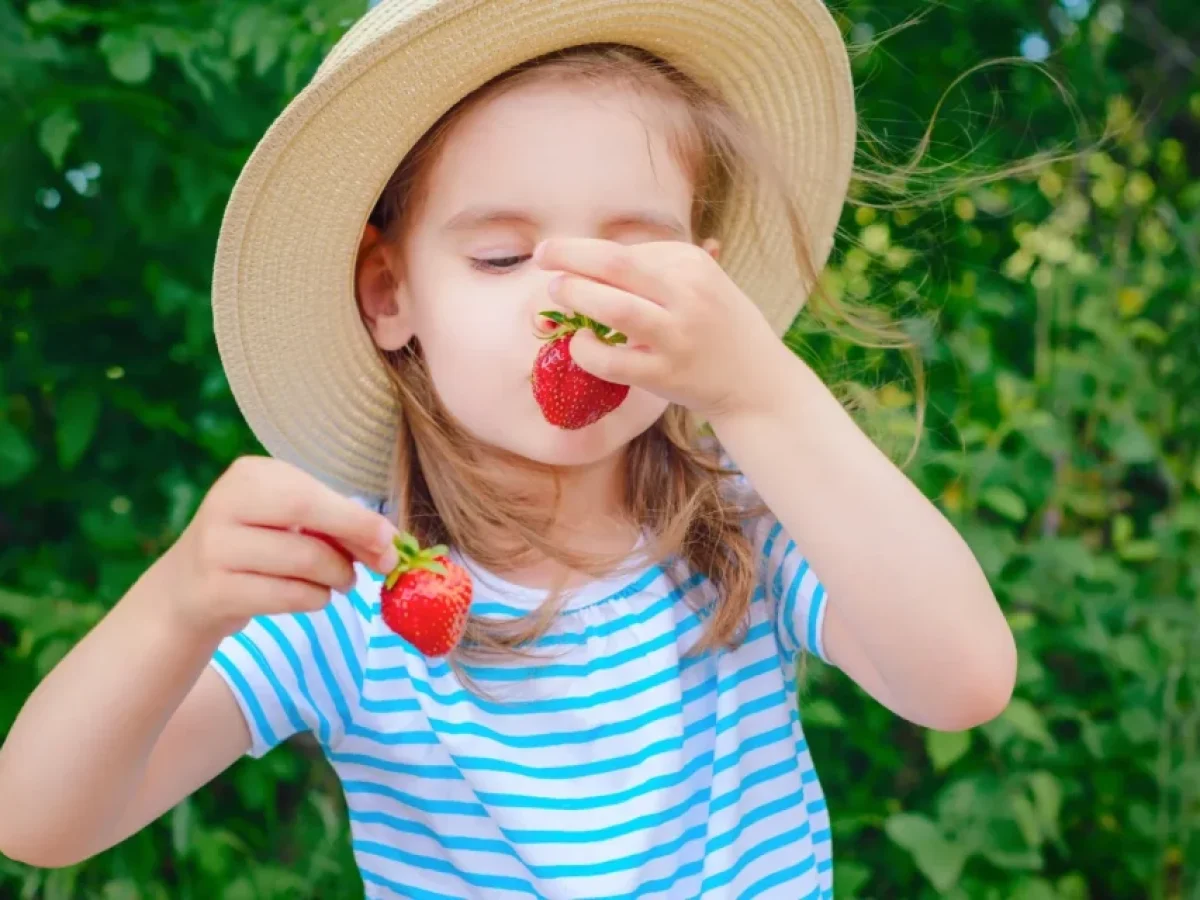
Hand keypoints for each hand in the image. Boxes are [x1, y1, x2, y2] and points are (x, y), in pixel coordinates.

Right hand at [159, 456, 398, 639]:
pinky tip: (313, 596)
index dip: (358, 518)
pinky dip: (315, 599)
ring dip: (337, 577)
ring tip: (341, 581)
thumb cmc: (257, 547)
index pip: (312, 492)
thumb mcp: (287, 521)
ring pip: (303, 562)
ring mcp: (214, 549)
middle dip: (354, 539)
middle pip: (305, 513)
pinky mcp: (213, 592)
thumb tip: (388, 544)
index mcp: (248, 476)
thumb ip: (334, 523)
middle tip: (383, 563)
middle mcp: (225, 504)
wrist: (187, 590)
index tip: (390, 540)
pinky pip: (288, 596)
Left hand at [534, 237, 788, 419]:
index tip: (563, 256)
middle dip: (569, 255)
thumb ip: (654, 270)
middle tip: (543, 256)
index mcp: (692, 264)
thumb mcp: (699, 282)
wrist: (757, 380)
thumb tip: (586, 261)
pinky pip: (613, 361)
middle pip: (615, 264)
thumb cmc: (717, 325)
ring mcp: (677, 335)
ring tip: (556, 292)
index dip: (586, 252)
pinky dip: (586, 351)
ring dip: (576, 296)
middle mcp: (687, 294)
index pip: (625, 250)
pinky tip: (578, 345)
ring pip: (614, 308)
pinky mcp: (667, 374)